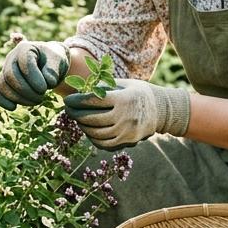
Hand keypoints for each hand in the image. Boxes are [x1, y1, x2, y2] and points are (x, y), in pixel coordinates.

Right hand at [0, 40, 69, 109]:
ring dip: (19, 98)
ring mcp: (5, 71)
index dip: (33, 77)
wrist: (49, 65)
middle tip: (41, 97)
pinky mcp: (4, 83)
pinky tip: (14, 107)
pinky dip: (4, 102)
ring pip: (3, 86)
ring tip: (36, 101)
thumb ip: (53, 69)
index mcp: (25, 48)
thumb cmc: (54, 61)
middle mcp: (11, 58)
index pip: (24, 62)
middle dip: (26, 91)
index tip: (45, 88)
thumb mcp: (58, 60)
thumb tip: (48, 82)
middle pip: (10, 76)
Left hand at [63, 78, 190, 148]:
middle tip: (68, 109)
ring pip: (96, 133)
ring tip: (77, 119)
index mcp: (123, 98)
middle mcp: (125, 116)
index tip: (67, 100)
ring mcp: (127, 131)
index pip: (93, 101)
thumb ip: (103, 86)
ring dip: (82, 127)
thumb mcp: (123, 83)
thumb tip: (80, 90)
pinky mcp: (127, 142)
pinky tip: (88, 130)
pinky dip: (93, 138)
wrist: (160, 109)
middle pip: (92, 118)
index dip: (77, 101)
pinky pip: (104, 144)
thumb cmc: (137, 92)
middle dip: (75, 114)